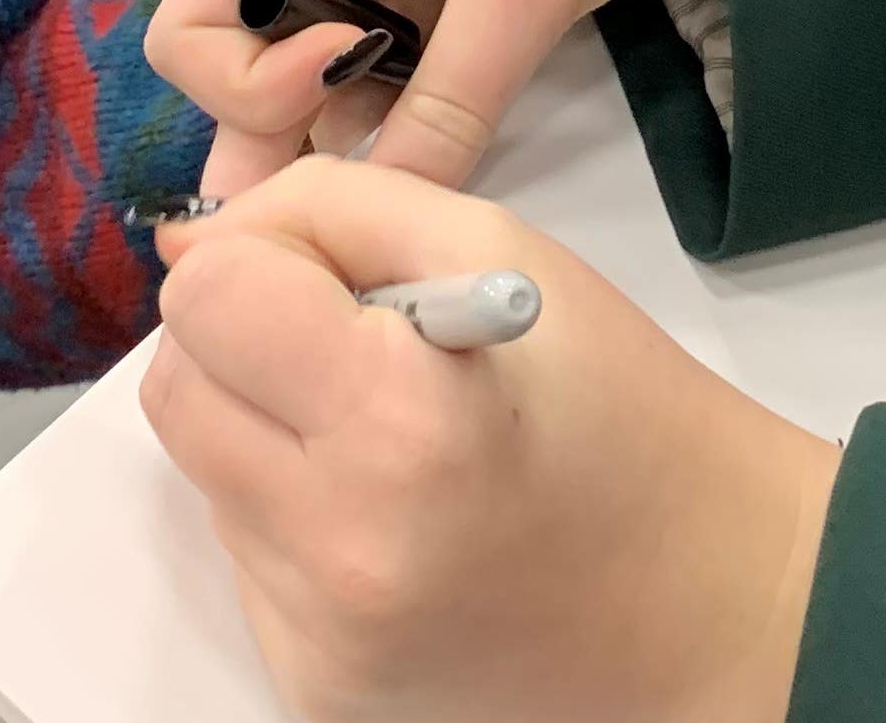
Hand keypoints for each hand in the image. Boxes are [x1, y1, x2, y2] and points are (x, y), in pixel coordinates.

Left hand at [142, 160, 831, 722]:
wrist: (709, 602)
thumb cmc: (622, 408)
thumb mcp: (503, 250)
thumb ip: (340, 210)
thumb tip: (206, 242)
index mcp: (398, 423)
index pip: (209, 297)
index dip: (266, 260)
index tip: (339, 277)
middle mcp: (337, 549)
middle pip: (176, 389)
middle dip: (244, 342)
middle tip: (354, 345)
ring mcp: (317, 637)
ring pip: (203, 474)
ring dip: (268, 430)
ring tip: (392, 437)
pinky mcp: (312, 685)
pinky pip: (246, 558)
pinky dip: (296, 517)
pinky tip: (397, 515)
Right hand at [145, 0, 714, 194]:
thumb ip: (450, 99)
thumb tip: (386, 212)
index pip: (192, 21)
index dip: (239, 76)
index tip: (340, 72)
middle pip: (239, 76)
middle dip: (270, 147)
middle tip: (330, 210)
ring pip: (314, 102)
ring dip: (333, 158)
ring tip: (372, 217)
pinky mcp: (443, 23)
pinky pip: (386, 102)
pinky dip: (393, 146)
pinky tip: (418, 188)